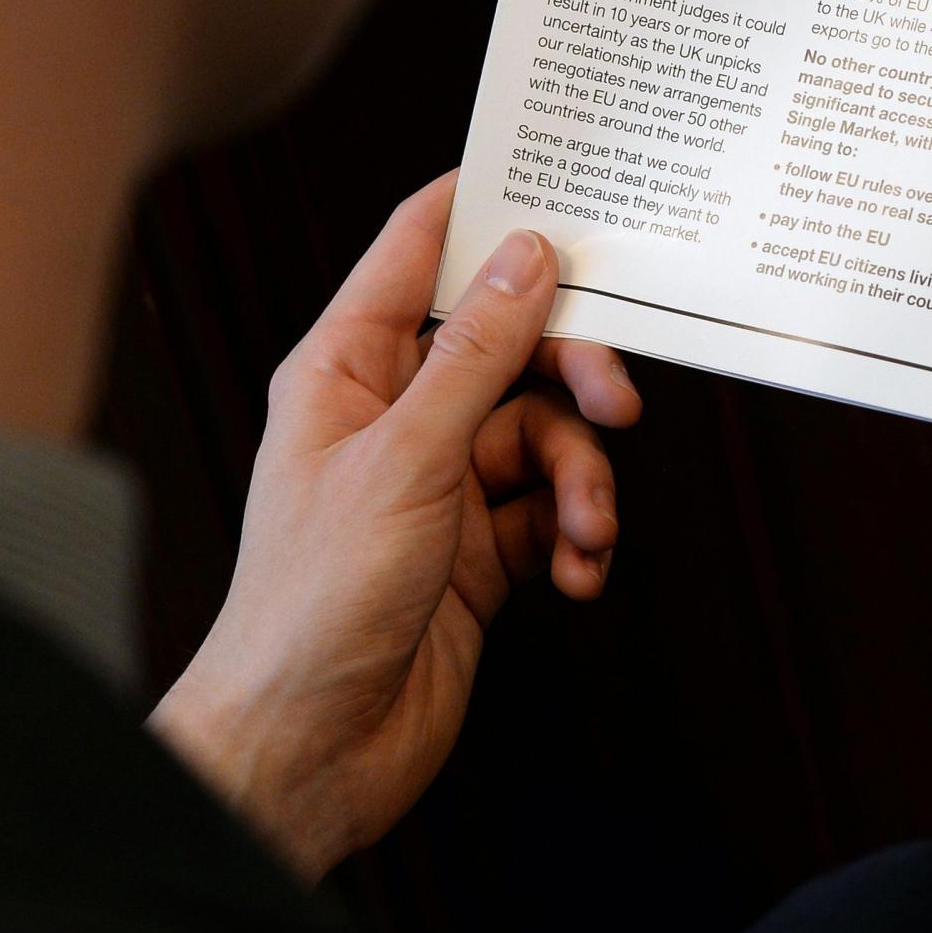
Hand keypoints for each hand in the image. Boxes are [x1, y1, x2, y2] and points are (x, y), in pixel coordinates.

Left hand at [149, 172, 641, 882]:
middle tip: (619, 405)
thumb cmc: (315, 604)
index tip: (562, 184)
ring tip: (585, 532)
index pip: (418, 253)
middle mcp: (397, 417)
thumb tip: (527, 257)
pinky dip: (578, 539)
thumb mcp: (410, 459)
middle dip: (574, 378)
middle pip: (513, 350)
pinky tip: (576, 573)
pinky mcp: (480, 552)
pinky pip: (554, 513)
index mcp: (348, 371)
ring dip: (583, 482)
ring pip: (548, 437)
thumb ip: (477, 354)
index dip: (485, 210)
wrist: (312, 748)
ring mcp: (440, 486)